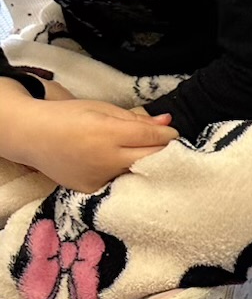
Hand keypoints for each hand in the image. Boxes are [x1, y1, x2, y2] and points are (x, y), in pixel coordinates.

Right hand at [4, 95, 177, 192]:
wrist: (32, 136)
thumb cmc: (68, 117)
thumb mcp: (102, 109)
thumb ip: (136, 118)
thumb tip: (167, 123)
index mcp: (108, 133)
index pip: (151, 138)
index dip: (167, 136)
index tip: (172, 134)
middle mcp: (105, 158)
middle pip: (151, 160)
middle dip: (164, 153)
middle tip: (167, 147)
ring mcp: (99, 178)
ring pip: (137, 174)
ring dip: (146, 166)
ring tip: (145, 156)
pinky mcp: (92, 190)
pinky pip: (119, 184)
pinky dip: (126, 176)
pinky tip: (123, 168)